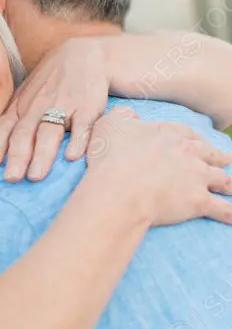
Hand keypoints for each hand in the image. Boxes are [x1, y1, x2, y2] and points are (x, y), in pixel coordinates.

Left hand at [0, 37, 110, 181]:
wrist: (87, 54)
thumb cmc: (52, 81)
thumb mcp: (28, 95)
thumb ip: (15, 118)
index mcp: (21, 105)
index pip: (3, 126)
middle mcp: (38, 106)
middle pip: (24, 132)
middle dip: (16, 156)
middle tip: (11, 178)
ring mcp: (63, 105)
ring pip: (49, 131)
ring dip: (42, 154)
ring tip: (35, 176)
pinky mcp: (88, 106)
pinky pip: (82, 124)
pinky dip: (77, 140)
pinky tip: (73, 156)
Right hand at [85, 106, 231, 226]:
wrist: (119, 189)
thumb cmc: (110, 158)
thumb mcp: (109, 125)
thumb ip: (121, 116)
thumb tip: (128, 115)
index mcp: (168, 135)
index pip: (187, 134)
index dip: (192, 138)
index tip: (197, 142)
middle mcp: (188, 153)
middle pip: (209, 154)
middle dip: (218, 156)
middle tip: (225, 159)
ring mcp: (196, 177)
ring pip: (221, 179)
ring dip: (228, 183)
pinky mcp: (199, 201)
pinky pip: (222, 209)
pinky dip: (229, 213)